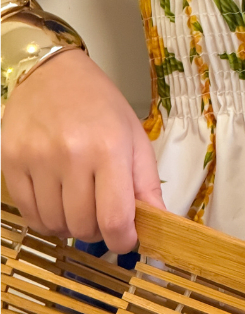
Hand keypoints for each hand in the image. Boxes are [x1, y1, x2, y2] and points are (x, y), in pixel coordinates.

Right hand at [1, 48, 164, 251]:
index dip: (123, 241)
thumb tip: (160, 224)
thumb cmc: (100, 105)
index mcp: (109, 149)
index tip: (127, 240)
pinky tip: (57, 204)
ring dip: (71, 227)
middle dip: (98, 232)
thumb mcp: (135, 138)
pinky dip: (46, 220)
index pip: (115, 218)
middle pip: (83, 226)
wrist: (53, 73)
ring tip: (79, 206)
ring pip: (55, 225)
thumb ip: (147, 185)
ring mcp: (37, 160)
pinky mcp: (11, 162)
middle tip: (102, 216)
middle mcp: (71, 156)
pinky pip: (29, 214)